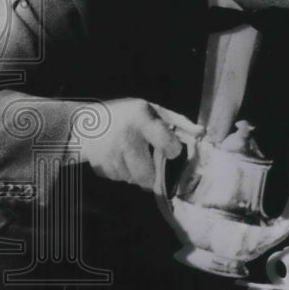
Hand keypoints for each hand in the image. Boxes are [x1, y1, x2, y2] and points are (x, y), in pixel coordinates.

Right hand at [82, 98, 202, 189]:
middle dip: (153, 174)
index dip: (172, 149)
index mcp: (141, 119)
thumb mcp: (153, 110)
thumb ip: (178, 123)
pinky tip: (119, 158)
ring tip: (132, 156)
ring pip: (133, 179)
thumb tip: (202, 133)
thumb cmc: (127, 115)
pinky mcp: (99, 165)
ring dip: (137, 173)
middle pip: (146, 174)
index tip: (170, 148)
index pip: (166, 144)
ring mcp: (109, 154)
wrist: (86, 121)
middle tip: (152, 162)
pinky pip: (119, 178)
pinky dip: (123, 173)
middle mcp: (124, 137)